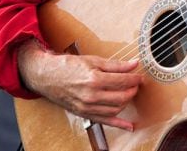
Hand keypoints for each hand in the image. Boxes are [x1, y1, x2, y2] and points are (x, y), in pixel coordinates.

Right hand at [18, 40, 142, 130]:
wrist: (47, 77)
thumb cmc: (68, 66)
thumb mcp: (93, 60)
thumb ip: (116, 65)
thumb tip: (134, 64)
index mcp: (95, 79)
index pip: (123, 81)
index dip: (135, 79)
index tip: (139, 76)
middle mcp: (91, 96)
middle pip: (122, 97)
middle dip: (133, 90)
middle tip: (135, 84)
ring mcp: (87, 107)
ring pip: (116, 109)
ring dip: (126, 102)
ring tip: (129, 94)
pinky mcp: (84, 114)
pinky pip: (104, 121)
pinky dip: (119, 125)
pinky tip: (129, 126)